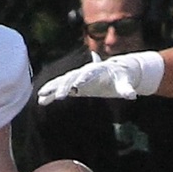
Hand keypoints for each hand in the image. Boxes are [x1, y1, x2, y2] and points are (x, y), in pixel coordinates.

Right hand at [37, 52, 162, 103]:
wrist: (118, 71)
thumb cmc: (122, 77)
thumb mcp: (125, 83)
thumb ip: (126, 89)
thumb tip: (132, 95)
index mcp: (97, 71)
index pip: (88, 74)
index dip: (82, 79)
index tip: (76, 86)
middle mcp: (84, 72)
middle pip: (72, 78)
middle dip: (64, 87)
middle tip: (57, 96)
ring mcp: (78, 78)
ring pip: (62, 82)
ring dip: (52, 89)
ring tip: (40, 96)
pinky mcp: (75, 85)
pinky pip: (61, 88)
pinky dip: (52, 94)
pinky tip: (41, 101)